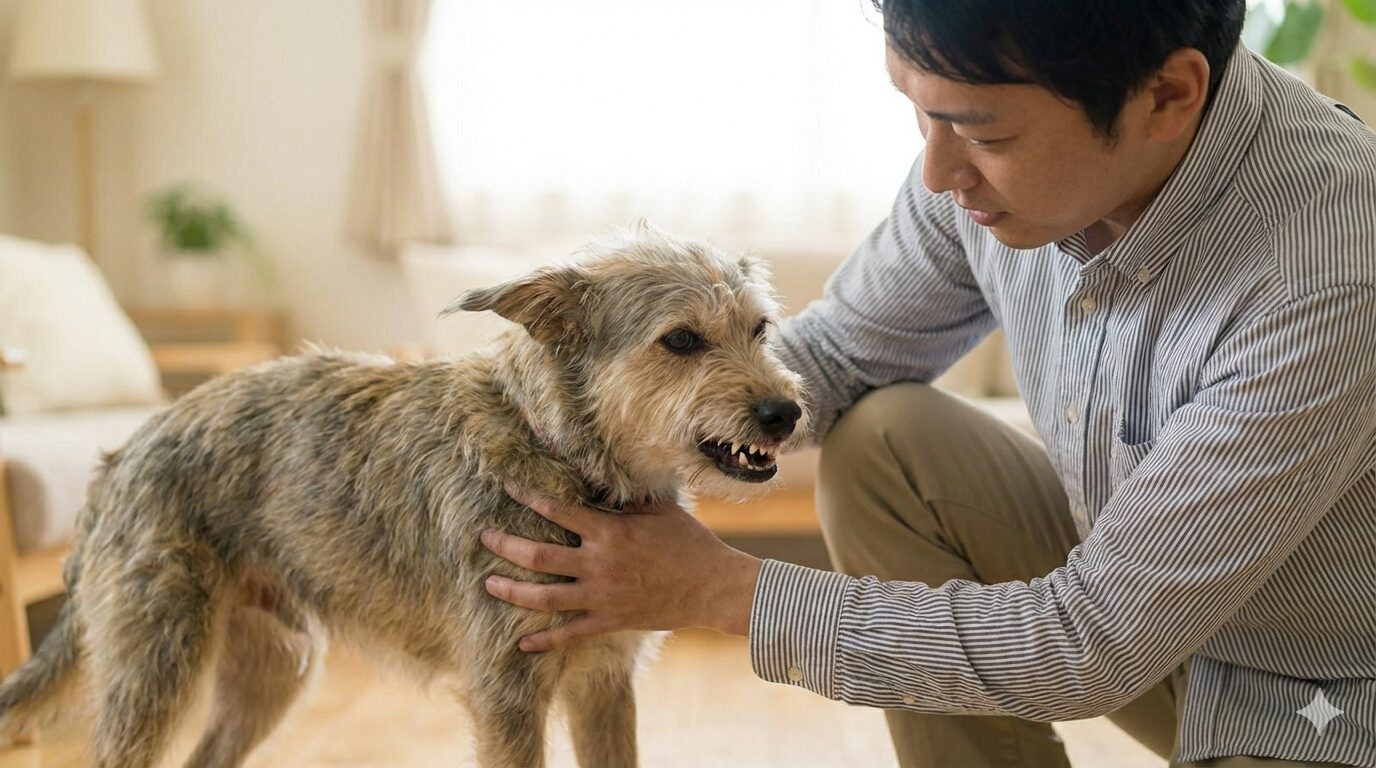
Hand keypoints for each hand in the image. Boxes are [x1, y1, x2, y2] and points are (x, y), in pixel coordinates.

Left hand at [480, 483, 762, 652]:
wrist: (712, 586)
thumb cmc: (689, 542)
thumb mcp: (658, 509)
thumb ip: (624, 497)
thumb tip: (599, 474)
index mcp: (609, 531)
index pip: (558, 510)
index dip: (528, 497)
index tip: (507, 487)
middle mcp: (598, 564)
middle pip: (538, 556)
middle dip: (506, 545)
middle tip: (484, 537)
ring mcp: (602, 596)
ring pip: (544, 597)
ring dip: (512, 591)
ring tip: (489, 584)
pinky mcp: (610, 621)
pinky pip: (569, 635)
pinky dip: (543, 641)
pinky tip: (521, 643)